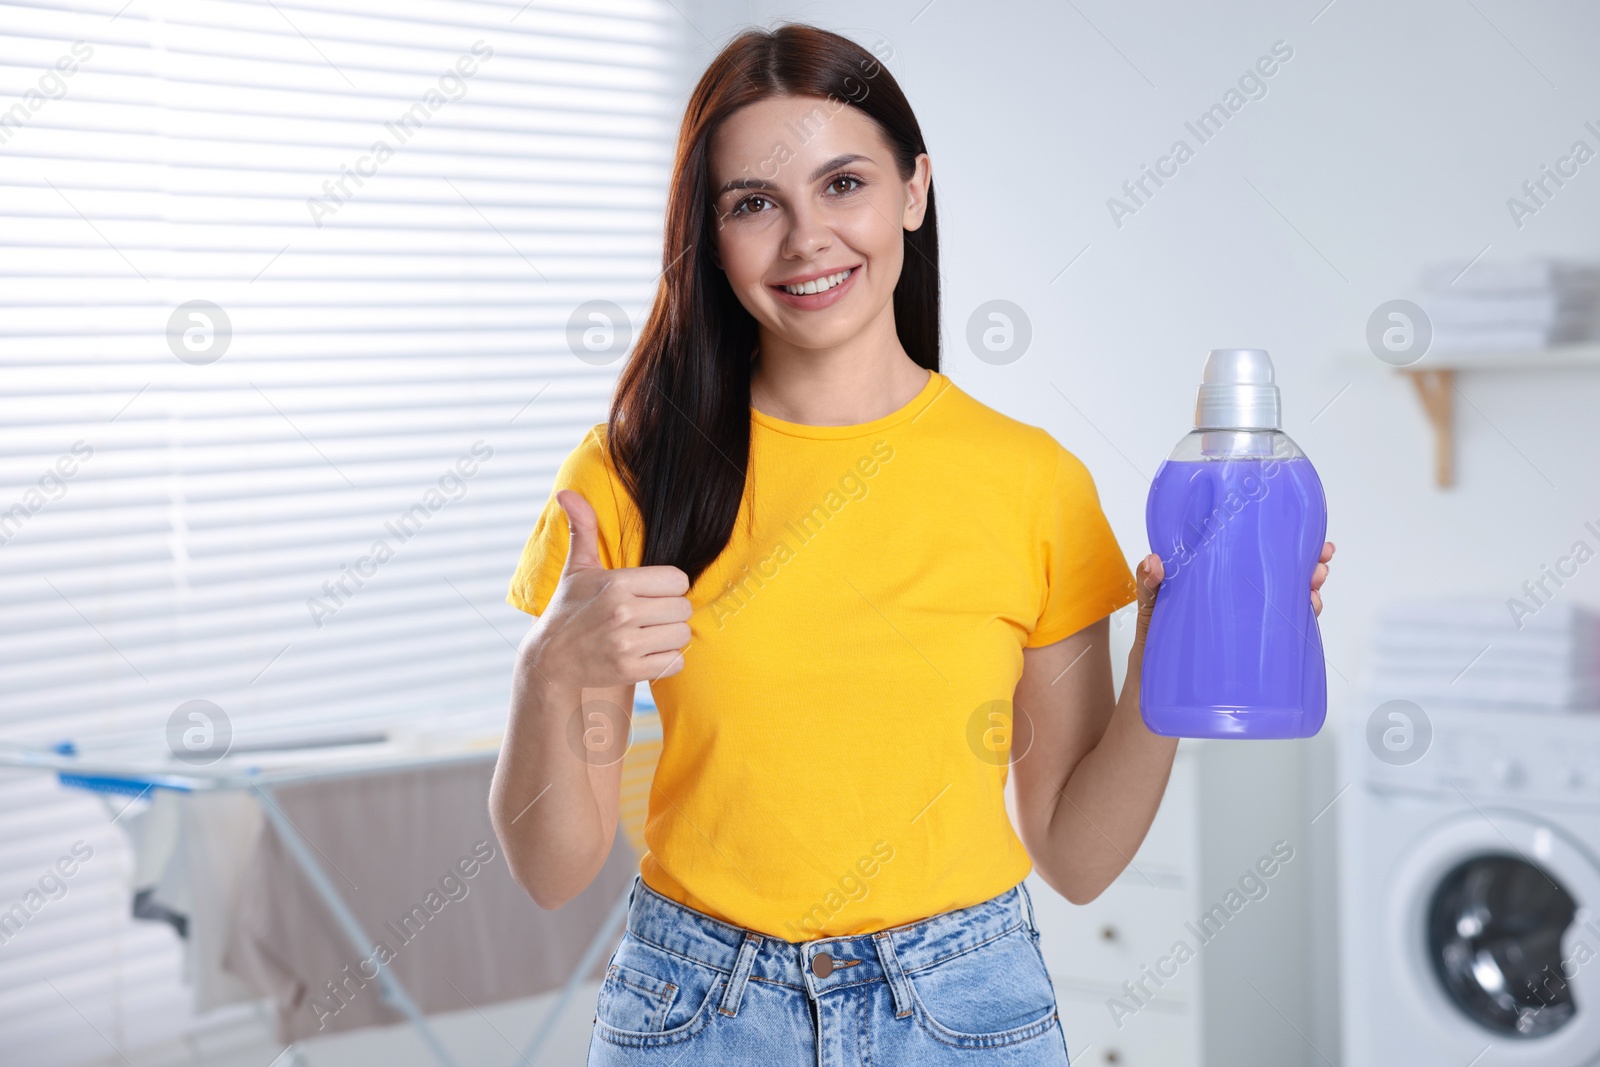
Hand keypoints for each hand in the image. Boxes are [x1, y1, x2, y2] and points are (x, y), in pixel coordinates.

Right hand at [525, 489, 692, 689]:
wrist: (550, 659)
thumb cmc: (568, 609)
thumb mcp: (577, 568)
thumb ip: (583, 528)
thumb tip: (567, 493)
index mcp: (617, 583)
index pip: (678, 580)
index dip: (670, 586)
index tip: (653, 592)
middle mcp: (623, 612)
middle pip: (683, 608)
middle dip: (672, 611)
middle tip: (652, 614)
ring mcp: (626, 643)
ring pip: (682, 635)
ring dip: (671, 636)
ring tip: (651, 632)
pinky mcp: (630, 670)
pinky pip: (674, 662)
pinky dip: (666, 660)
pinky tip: (647, 652)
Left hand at [1132, 539, 1335, 644]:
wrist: (1155, 694)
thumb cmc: (1153, 645)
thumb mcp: (1150, 609)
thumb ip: (1150, 586)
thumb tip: (1154, 562)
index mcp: (1212, 577)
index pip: (1248, 550)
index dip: (1275, 537)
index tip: (1299, 530)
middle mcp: (1234, 594)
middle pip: (1275, 571)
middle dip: (1304, 563)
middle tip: (1320, 563)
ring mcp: (1245, 620)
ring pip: (1284, 596)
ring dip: (1307, 587)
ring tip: (1315, 587)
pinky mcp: (1251, 645)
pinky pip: (1282, 628)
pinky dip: (1301, 617)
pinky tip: (1310, 610)